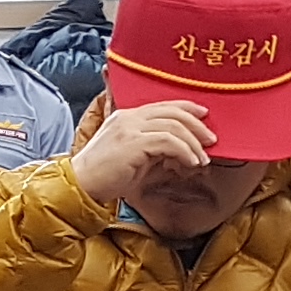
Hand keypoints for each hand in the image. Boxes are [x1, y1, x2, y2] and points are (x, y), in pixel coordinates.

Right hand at [69, 99, 217, 210]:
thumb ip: (154, 151)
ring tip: (202, 159)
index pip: (163, 105)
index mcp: (127, 117)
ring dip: (193, 143)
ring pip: (174, 126)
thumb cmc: (104, 176)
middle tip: (211, 140)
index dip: (187, 108)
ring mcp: (130, 128)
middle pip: (172, 112)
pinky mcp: (133, 143)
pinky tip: (191, 163)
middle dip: (196, 125)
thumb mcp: (133, 157)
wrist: (80, 185)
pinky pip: (168, 141)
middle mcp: (129, 117)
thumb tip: (180, 154)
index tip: (204, 116)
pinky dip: (184, 151)